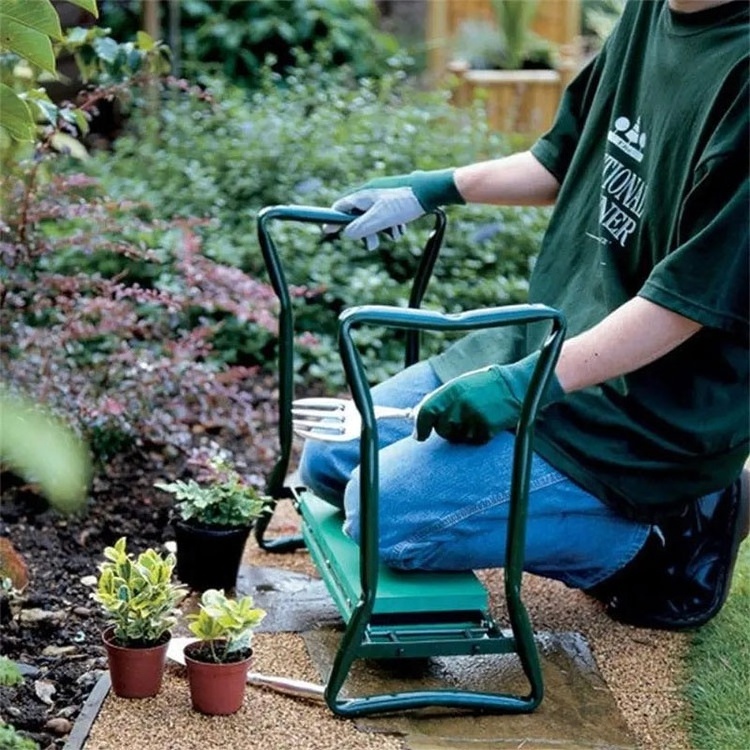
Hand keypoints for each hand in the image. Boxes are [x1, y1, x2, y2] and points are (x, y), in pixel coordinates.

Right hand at [331, 169, 463, 250]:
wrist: (430, 191)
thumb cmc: (404, 202)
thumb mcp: (380, 218)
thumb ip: (362, 227)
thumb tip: (347, 234)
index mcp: (363, 195)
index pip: (340, 208)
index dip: (333, 220)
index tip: (327, 232)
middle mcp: (370, 194)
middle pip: (358, 217)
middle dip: (365, 232)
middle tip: (373, 244)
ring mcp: (382, 197)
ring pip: (374, 219)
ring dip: (382, 230)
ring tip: (394, 234)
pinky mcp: (394, 201)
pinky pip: (387, 216)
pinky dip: (392, 225)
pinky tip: (401, 228)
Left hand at [414, 352, 564, 443]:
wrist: (515, 386)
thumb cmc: (483, 386)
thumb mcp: (459, 386)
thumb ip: (438, 401)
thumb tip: (416, 419)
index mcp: (452, 390)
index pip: (426, 412)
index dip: (420, 427)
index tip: (419, 436)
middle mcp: (461, 403)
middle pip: (441, 429)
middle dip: (446, 429)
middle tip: (458, 419)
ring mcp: (474, 417)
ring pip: (457, 438)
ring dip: (462, 433)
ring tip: (475, 416)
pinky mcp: (487, 428)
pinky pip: (473, 441)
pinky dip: (477, 436)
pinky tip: (486, 422)